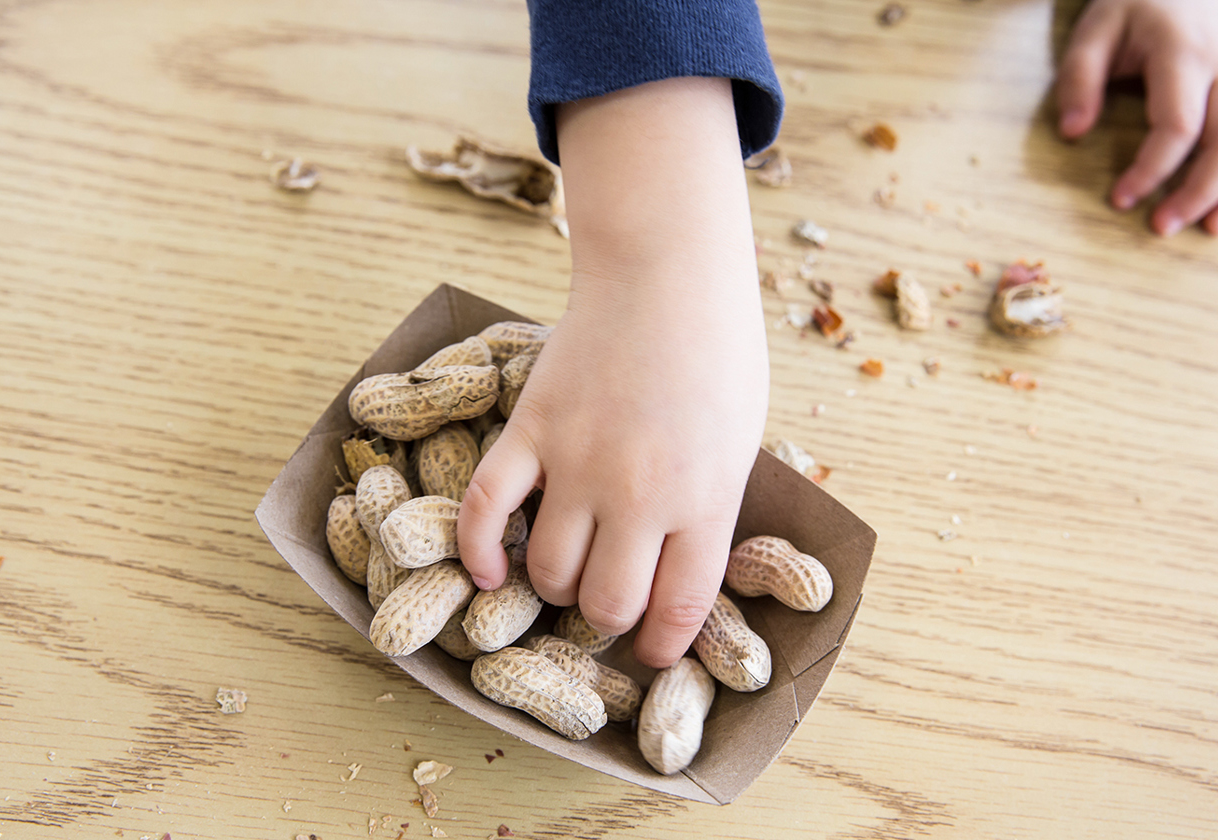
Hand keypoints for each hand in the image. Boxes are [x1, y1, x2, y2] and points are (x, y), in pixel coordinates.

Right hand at [456, 77, 768, 668]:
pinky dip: (477, 550)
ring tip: (563, 570)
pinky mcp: (530, 430)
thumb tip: (681, 575)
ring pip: (547, 569)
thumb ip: (709, 510)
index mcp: (704, 498)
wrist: (666, 274)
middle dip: (605, 618)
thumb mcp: (740, 442)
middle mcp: (640, 492)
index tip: (649, 652)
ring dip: (553, 586)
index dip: (660, 645)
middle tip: (605, 603)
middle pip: (606, 602)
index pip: (678, 607)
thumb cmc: (718, 354)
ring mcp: (578, 460)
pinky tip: (485, 570)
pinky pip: (484, 508)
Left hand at [1057, 0, 1217, 234]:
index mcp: (1183, 53)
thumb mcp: (1095, 30)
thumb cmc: (1134, 4)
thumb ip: (1079, 79)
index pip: (1176, 125)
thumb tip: (1071, 133)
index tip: (1120, 199)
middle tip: (1161, 227)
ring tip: (1213, 229)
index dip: (1151, 169)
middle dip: (1199, 192)